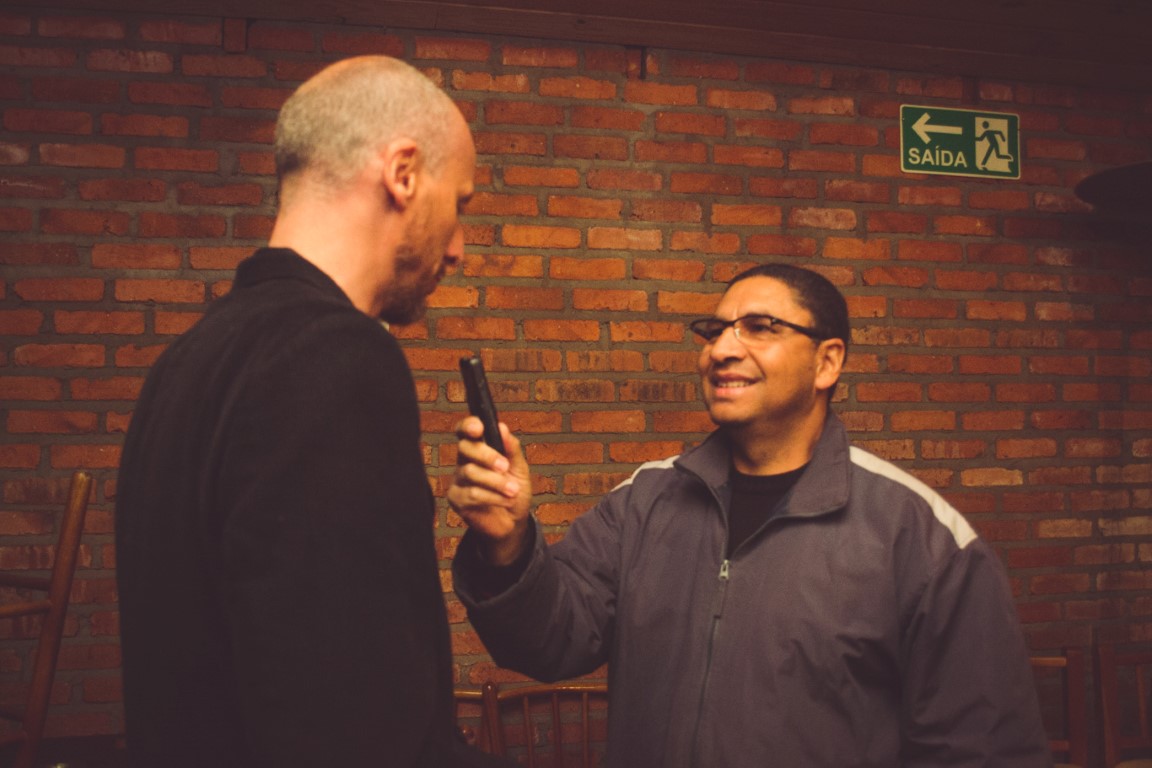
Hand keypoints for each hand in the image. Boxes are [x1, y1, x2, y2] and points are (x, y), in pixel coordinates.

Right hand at [447, 416, 532, 565]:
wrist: (514, 521)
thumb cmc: (514, 491)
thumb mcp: (519, 468)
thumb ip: (511, 448)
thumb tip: (502, 427)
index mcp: (478, 449)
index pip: (465, 431)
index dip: (468, 425)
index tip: (479, 428)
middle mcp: (464, 462)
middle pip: (465, 448)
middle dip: (487, 455)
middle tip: (505, 467)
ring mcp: (458, 480)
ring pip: (470, 472)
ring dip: (496, 482)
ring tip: (513, 491)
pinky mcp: (456, 499)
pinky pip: (472, 493)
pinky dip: (493, 497)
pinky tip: (505, 501)